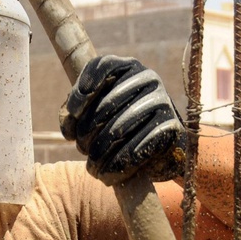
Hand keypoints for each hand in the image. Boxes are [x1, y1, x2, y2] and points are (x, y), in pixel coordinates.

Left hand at [59, 55, 185, 185]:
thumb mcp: (94, 115)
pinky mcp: (172, 125)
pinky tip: (110, 173)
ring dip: (100, 152)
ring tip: (92, 167)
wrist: (159, 153)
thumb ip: (75, 113)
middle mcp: (147, 77)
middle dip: (87, 132)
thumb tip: (69, 122)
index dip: (82, 91)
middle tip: (81, 150)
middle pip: (106, 102)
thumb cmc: (120, 130)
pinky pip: (139, 145)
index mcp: (126, 67)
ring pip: (120, 127)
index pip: (101, 67)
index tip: (73, 114)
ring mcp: (161, 99)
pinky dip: (120, 162)